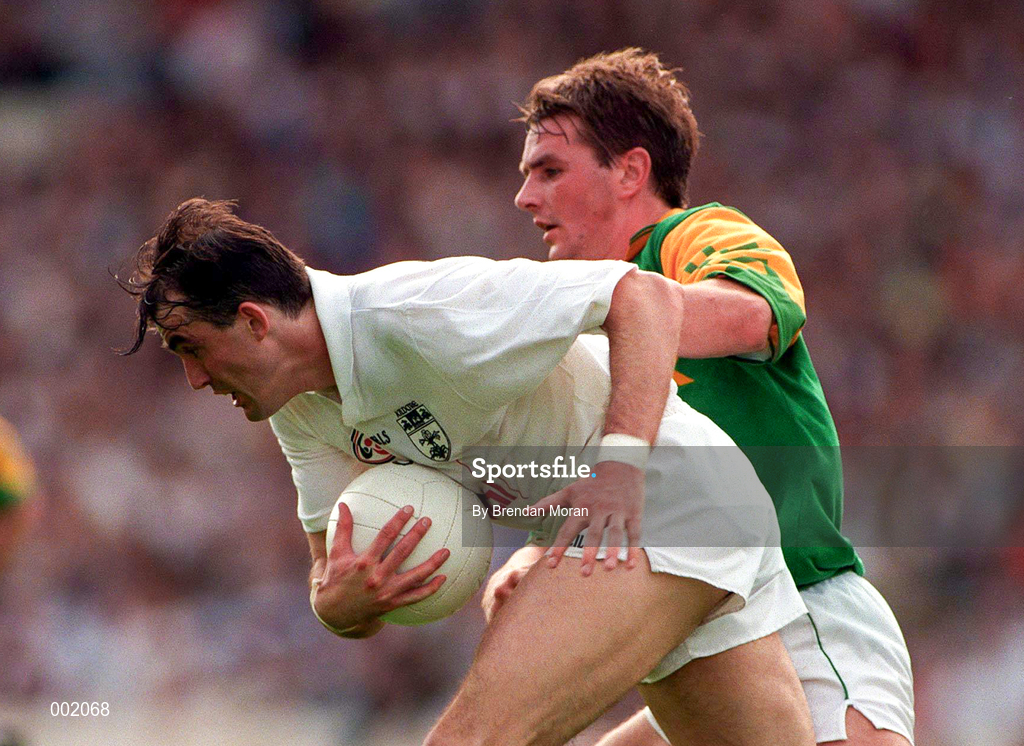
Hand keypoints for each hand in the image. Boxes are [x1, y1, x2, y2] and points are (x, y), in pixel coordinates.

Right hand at [311, 504, 449, 631]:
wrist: (336, 613)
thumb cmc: (336, 578)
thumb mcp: (336, 554)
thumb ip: (343, 529)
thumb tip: (343, 504)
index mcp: (364, 562)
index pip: (385, 536)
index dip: (398, 521)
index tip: (409, 509)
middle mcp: (377, 577)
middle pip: (402, 552)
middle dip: (417, 534)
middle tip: (428, 520)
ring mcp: (387, 592)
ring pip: (415, 576)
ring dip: (433, 563)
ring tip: (446, 551)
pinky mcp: (393, 603)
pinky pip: (416, 596)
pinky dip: (431, 588)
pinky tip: (444, 578)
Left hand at [532, 460, 643, 575]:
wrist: (620, 464)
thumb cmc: (591, 482)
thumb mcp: (569, 491)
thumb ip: (548, 504)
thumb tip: (526, 512)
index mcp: (582, 507)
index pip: (567, 530)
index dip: (559, 547)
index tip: (551, 564)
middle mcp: (598, 510)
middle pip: (592, 534)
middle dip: (588, 553)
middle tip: (584, 573)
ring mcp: (617, 512)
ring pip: (614, 533)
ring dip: (612, 551)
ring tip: (608, 568)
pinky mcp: (633, 513)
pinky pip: (634, 532)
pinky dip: (633, 549)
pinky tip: (630, 566)